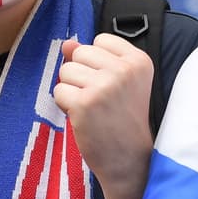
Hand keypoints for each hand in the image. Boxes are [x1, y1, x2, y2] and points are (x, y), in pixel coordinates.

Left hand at [53, 33, 153, 192]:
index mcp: (139, 61)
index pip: (100, 40)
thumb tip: (66, 44)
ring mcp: (104, 86)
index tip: (112, 86)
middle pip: (80, 53)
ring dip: (72, 90)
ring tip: (92, 108)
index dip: (97, 63)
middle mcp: (124, 70)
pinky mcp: (84, 103)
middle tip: (101, 100)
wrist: (128, 159)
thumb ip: (94, 58)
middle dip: (82, 75)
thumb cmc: (123, 119)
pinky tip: (83, 118)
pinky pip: (58, 91)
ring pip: (66, 70)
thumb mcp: (118, 82)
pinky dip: (65, 105)